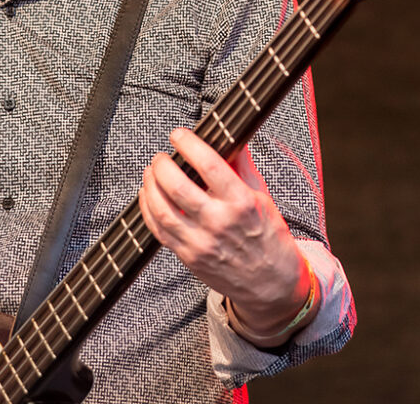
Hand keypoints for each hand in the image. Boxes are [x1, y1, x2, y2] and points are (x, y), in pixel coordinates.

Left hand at [138, 128, 314, 333]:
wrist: (271, 284)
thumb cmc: (268, 238)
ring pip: (162, 209)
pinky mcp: (189, 257)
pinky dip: (148, 209)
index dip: (189, 144)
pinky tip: (148, 196)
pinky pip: (159, 230)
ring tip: (151, 172)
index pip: (209, 165)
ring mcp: (201, 242)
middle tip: (162, 156)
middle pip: (178, 186)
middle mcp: (220, 222)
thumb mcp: (262, 196)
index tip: (179, 135)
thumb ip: (243, 165)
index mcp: (242, 202)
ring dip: (150, 185)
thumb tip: (232, 138)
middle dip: (163, 164)